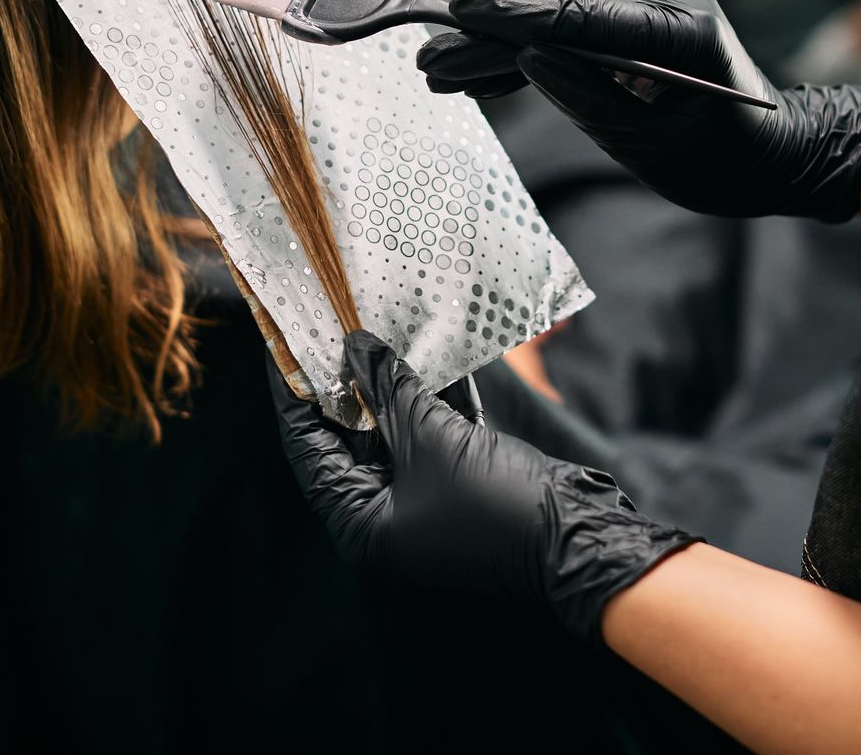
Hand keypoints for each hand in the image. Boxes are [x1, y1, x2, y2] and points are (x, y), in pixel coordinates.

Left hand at [270, 330, 697, 642]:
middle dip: (342, 380)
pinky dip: (424, 396)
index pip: (308, 448)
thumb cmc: (494, 504)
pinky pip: (426, 432)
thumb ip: (388, 390)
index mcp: (360, 522)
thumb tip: (354, 346)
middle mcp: (382, 514)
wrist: (576, 536)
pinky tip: (420, 349)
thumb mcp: (432, 440)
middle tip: (328, 324)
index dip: (294, 393)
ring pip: (389, 429)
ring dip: (385, 382)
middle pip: (346, 437)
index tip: (285, 344)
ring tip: (369, 325)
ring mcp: (419, 498)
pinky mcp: (454, 480)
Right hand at [416, 0, 860, 220]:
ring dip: (500, 50)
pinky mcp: (638, 32)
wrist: (782, 157)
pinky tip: (481, 75)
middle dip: (492, 37)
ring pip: (561, 28)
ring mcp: (653, 14)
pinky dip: (530, 60)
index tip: (464, 10)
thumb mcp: (659, 151)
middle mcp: (667, 6)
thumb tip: (530, 64)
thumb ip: (592, 103)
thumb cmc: (731, 165)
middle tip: (430, 54)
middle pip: (563, 18)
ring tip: (438, 69)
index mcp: (683, 31)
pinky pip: (575, 41)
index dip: (520, 14)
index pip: (587, 16)